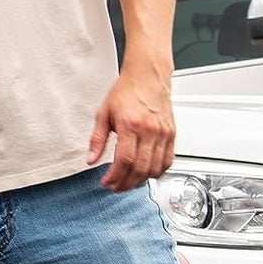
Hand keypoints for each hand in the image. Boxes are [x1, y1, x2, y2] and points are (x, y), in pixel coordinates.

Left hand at [88, 70, 174, 191]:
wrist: (147, 77)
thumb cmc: (126, 92)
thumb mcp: (103, 113)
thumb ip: (97, 139)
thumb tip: (90, 159)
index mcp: (131, 125)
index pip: (124, 159)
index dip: (115, 176)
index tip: (106, 182)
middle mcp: (150, 130)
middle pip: (140, 167)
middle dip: (126, 183)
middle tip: (115, 187)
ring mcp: (163, 133)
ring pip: (156, 167)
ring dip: (141, 181)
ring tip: (128, 183)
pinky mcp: (172, 134)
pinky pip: (168, 160)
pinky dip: (157, 172)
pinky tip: (146, 174)